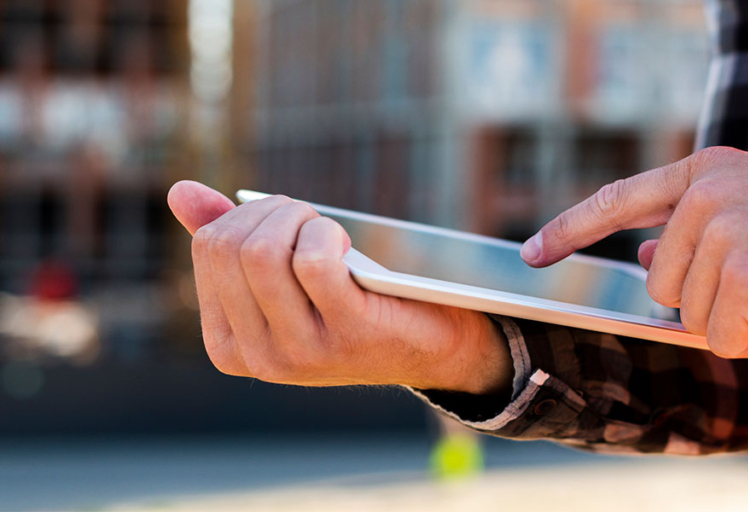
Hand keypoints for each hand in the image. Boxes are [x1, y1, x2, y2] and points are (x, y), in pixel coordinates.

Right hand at [167, 181, 511, 393]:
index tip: (284, 220)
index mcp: (228, 346)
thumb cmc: (352, 303)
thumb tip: (178, 192)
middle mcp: (257, 358)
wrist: (429, 347)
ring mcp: (300, 352)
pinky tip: (345, 244)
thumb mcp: (287, 279)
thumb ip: (234, 243)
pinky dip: (327, 233)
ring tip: (326, 227)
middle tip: (308, 216)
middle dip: (271, 210)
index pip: (208, 250)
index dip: (247, 215)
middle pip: (231, 247)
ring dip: (299, 218)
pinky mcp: (345, 334)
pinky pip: (313, 261)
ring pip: (263, 253)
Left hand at [520, 147, 747, 357]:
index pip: (619, 198)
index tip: (532, 254)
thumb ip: (698, 226)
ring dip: (740, 323)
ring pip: (692, 317)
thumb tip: (645, 252)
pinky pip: (724, 339)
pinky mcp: (746, 277)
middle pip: (661, 284)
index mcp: (708, 170)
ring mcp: (724, 233)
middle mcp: (707, 195)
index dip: (569, 230)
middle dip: (709, 301)